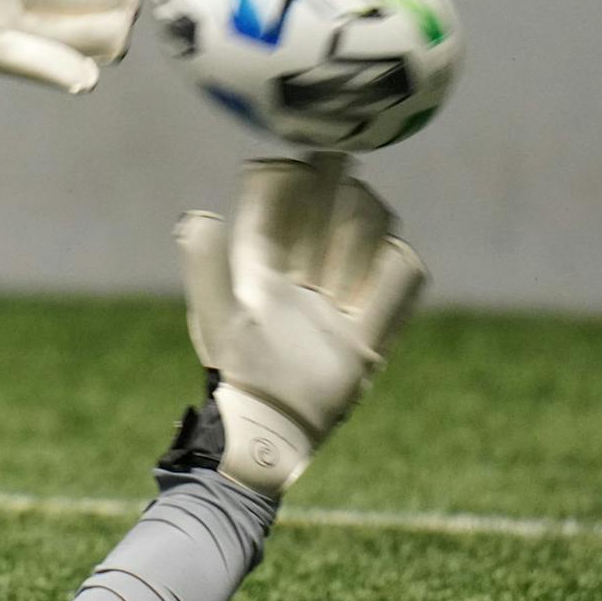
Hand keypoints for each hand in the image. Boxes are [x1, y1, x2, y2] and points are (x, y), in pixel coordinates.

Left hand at [175, 154, 425, 496]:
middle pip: (336, 198)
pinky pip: (405, 274)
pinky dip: (396, 271)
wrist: (271, 429)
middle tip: (324, 202)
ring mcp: (339, 294)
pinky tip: (368, 288)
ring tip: (334, 270)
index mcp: (259, 261)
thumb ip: (206, 266)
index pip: (280, 193)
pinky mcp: (370, 327)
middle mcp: (301, 269)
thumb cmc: (238, 372)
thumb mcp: (217, 316)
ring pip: (372, 227)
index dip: (287, 175)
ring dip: (361, 233)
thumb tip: (196, 215)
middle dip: (332, 192)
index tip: (286, 170)